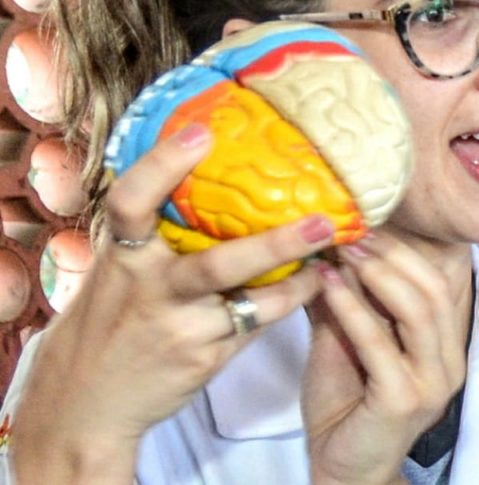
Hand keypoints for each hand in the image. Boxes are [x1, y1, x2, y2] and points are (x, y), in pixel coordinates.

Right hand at [11, 124, 337, 482]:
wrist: (85, 404)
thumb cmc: (113, 318)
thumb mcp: (118, 270)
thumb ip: (153, 232)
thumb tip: (205, 164)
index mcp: (123, 255)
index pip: (130, 203)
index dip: (162, 165)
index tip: (201, 133)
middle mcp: (151, 290)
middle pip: (216, 265)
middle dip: (274, 244)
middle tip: (321, 219)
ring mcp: (180, 327)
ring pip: (250, 300)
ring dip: (297, 276)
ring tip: (333, 247)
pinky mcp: (204, 358)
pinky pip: (256, 324)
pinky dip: (289, 300)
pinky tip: (316, 280)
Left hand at [303, 232, 467, 484]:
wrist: (339, 471)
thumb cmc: (344, 405)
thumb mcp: (344, 339)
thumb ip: (344, 298)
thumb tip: (327, 244)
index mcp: (443, 344)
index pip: (436, 280)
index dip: (401, 248)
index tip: (363, 221)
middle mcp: (448, 361)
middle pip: (433, 288)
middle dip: (391, 253)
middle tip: (352, 229)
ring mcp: (431, 382)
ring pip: (418, 310)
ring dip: (377, 274)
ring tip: (343, 251)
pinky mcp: (404, 400)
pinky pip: (380, 342)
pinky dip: (353, 307)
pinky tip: (327, 285)